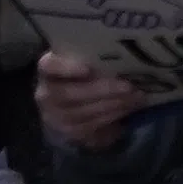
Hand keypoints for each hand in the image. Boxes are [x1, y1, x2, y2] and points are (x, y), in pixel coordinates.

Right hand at [30, 51, 146, 151]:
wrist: (69, 106)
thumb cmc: (82, 74)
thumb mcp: (83, 60)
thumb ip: (94, 56)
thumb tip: (124, 50)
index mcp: (47, 71)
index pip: (48, 66)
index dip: (65, 68)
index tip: (88, 68)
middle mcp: (46, 95)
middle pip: (69, 94)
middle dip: (102, 90)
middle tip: (128, 86)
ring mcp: (55, 117)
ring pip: (83, 112)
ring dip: (113, 104)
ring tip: (136, 96)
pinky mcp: (69, 133)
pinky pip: (92, 126)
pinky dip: (113, 115)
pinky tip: (129, 107)